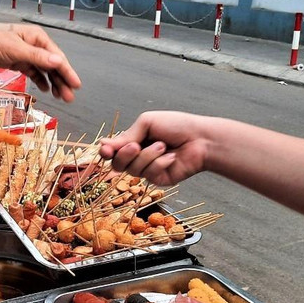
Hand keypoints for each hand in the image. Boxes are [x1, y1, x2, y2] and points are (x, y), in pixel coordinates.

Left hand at [0, 21, 80, 101]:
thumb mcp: (17, 50)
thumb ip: (37, 57)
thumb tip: (58, 63)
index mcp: (38, 38)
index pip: (57, 57)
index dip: (67, 72)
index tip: (76, 85)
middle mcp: (36, 45)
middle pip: (53, 65)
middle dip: (62, 81)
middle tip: (69, 97)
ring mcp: (28, 54)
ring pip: (45, 71)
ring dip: (53, 83)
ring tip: (61, 97)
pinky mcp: (20, 62)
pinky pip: (34, 73)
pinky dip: (40, 81)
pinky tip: (46, 90)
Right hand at [98, 111, 213, 185]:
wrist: (201, 138)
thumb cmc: (176, 126)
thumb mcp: (147, 123)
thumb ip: (126, 136)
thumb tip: (103, 145)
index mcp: (133, 141)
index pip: (112, 150)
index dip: (106, 152)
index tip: (105, 150)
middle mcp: (138, 156)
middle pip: (117, 164)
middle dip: (125, 155)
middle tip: (136, 145)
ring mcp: (148, 169)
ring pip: (133, 170)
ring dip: (148, 156)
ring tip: (163, 146)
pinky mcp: (159, 179)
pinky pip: (149, 174)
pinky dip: (160, 163)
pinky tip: (172, 156)